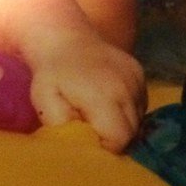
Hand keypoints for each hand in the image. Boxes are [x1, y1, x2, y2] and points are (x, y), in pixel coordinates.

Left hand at [26, 33, 146, 152]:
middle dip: (116, 137)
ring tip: (101, 114)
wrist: (64, 38)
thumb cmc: (51, 74)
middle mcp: (125, 87)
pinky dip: (129, 108)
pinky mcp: (139, 72)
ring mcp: (135, 78)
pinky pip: (141, 102)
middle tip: (95, 130)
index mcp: (102, 96)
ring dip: (123, 122)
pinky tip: (111, 102)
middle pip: (132, 130)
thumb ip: (63, 127)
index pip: (120, 138)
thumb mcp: (44, 102)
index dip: (107, 147)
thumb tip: (81, 145)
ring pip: (139, 117)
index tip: (92, 141)